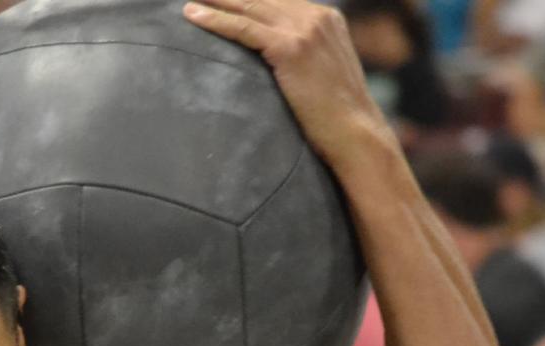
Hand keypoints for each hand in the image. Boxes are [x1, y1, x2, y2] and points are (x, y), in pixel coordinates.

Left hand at [182, 0, 390, 169]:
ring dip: (214, 1)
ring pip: (249, 7)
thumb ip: (304, 57)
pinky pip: (244, 28)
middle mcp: (317, 17)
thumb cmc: (337, 117)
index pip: (277, 0)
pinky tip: (192, 15)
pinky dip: (215, 20)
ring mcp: (305, 30)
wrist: (355, 134)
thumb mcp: (324, 74)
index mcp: (326, 19)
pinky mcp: (290, 48)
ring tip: (188, 0)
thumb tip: (277, 65)